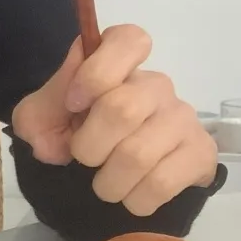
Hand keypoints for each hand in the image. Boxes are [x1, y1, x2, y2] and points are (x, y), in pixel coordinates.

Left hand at [12, 25, 218, 216]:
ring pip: (138, 154)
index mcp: (118, 64)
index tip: (74, 104)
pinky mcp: (200, 152)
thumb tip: (68, 101)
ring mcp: (182, 117)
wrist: (104, 175)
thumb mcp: (40, 119)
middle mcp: (155, 84)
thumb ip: (44, 106)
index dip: (96, 74)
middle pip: (123, 109)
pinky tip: (132, 195)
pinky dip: (136, 199)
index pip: (128, 40)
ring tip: (105, 184)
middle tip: (84, 159)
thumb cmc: (72, 135)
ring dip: (108, 182)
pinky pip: (163, 182)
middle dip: (89, 147)